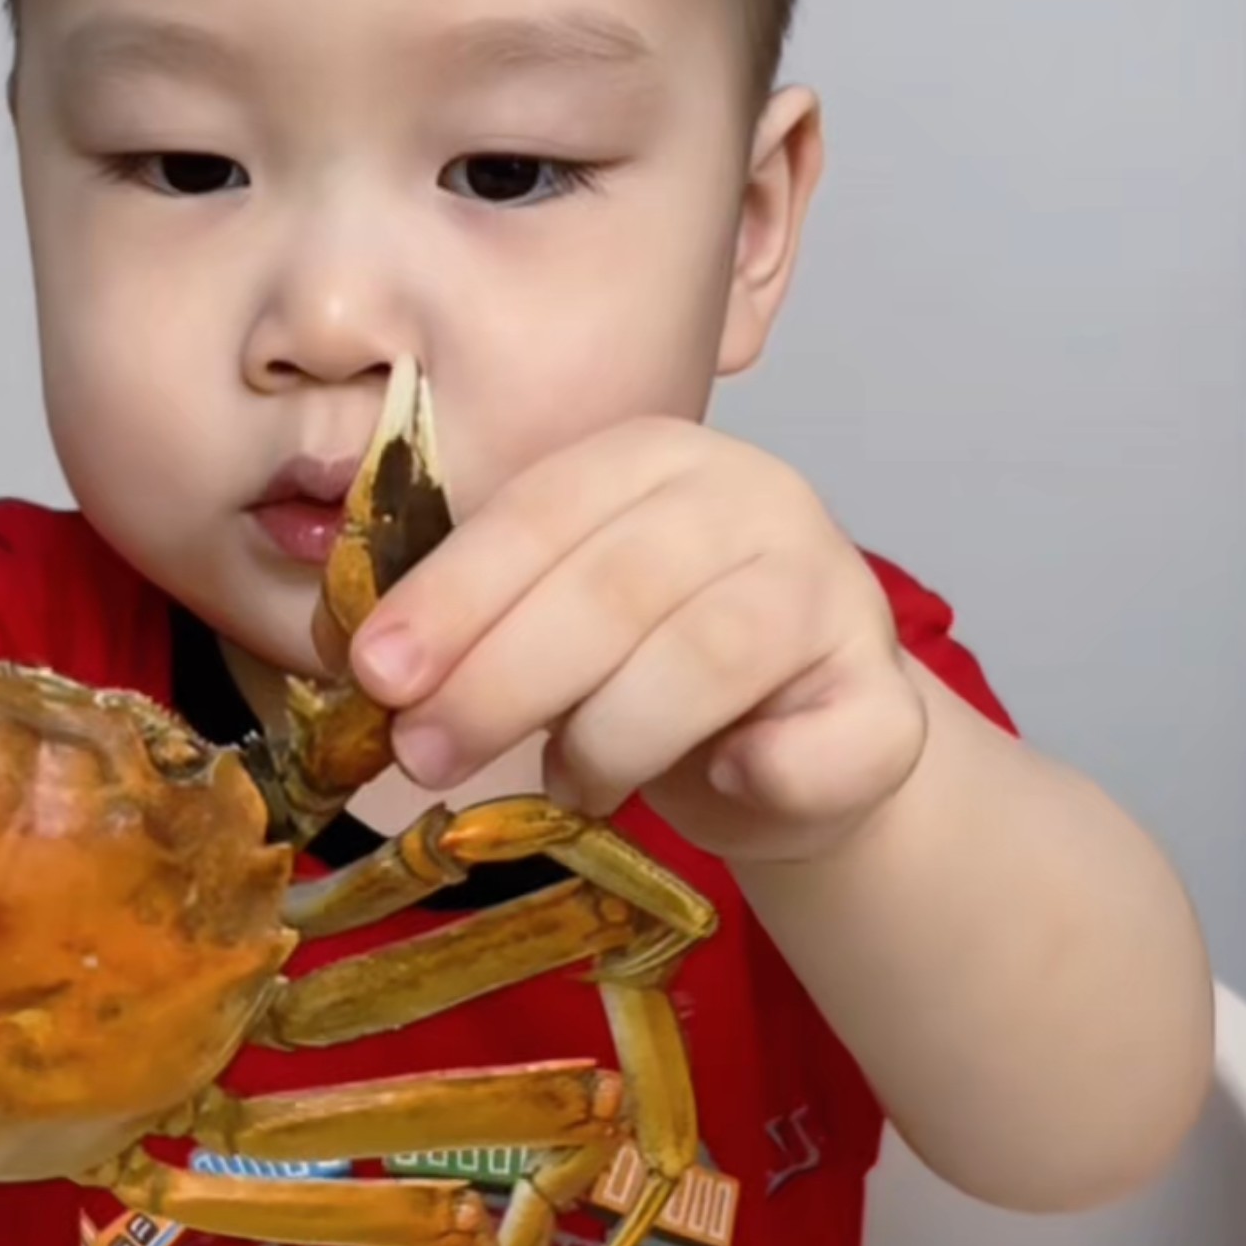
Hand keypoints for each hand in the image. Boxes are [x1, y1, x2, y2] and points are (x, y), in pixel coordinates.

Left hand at [348, 416, 928, 861]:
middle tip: (425, 755)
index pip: (539, 514)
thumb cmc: (642, 670)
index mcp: (650, 459)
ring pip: (706, 658)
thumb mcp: (549, 622)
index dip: (452, 596)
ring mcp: (834, 589)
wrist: (788, 744)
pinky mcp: (887, 695)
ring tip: (566, 786)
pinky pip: (821, 744)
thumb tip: (357, 661)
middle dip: (501, 679)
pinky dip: (760, 776)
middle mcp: (750, 498)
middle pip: (615, 586)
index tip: (376, 672)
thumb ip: (474, 621)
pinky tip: (721, 785)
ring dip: (611, 739)